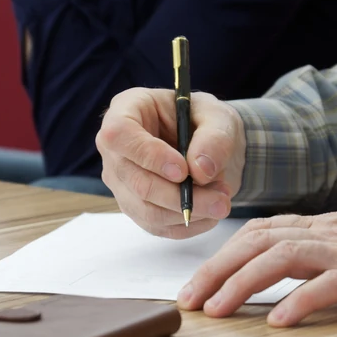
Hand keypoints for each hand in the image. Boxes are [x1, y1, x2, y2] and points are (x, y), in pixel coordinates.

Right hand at [96, 88, 245, 238]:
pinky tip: (210, 214)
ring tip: (222, 202)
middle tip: (221, 197)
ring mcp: (121, 181)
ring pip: (145, 209)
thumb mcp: (218, 117)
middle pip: (135, 180)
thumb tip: (200, 170)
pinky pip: (156, 225)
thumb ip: (214, 138)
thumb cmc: (204, 120)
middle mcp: (115, 149)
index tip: (183, 171)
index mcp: (125, 110)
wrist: (206, 143)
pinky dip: (187, 225)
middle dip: (180, 195)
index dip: (149, 156)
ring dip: (188, 212)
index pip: (120, 135)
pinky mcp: (134, 206)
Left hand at [177, 198, 336, 325]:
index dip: (220, 258)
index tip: (193, 287)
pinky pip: (333, 284)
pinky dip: (302, 301)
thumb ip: (324, 258)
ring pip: (285, 257)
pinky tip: (280, 321)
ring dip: (244, 284)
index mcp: (325, 228)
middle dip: (216, 271)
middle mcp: (331, 233)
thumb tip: (282, 282)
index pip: (258, 234)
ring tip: (218, 311)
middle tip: (187, 302)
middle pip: (258, 242)